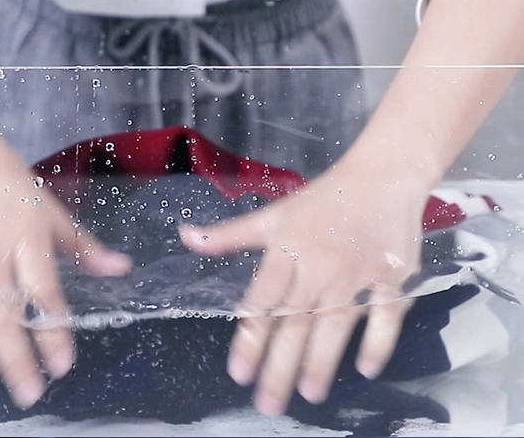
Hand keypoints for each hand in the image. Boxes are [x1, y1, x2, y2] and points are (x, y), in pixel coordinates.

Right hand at [0, 138, 131, 407]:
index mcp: (25, 237)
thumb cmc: (6, 181)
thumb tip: (120, 268)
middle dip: (16, 355)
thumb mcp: (50, 209)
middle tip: (28, 392)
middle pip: (2, 310)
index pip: (43, 292)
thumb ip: (82, 245)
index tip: (62, 365)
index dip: (54, 330)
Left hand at [180, 153, 425, 414]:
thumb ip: (230, 235)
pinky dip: (378, 341)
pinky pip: (385, 313)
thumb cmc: (323, 198)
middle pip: (295, 320)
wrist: (381, 176)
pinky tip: (365, 368)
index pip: (262, 300)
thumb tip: (186, 238)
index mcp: (287, 248)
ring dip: (322, 360)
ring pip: (335, 322)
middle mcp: (319, 264)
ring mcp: (357, 272)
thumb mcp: (272, 214)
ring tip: (307, 394)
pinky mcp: (393, 276)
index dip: (250, 338)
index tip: (238, 373)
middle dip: (280, 364)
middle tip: (266, 403)